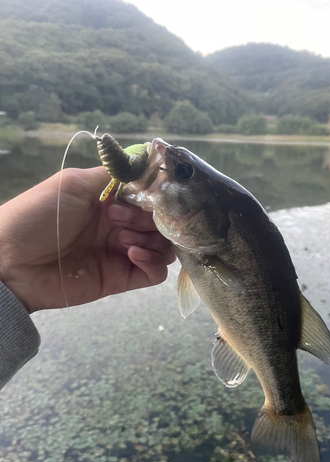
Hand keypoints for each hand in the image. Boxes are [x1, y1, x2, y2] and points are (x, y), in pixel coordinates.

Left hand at [0, 167, 174, 312]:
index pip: (149, 197)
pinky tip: (132, 254)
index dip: (152, 196)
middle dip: (148, 218)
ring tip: (124, 240)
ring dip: (153, 240)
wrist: (11, 261)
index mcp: (109, 201)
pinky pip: (155, 273)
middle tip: (119, 221)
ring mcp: (122, 252)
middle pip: (159, 221)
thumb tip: (144, 163)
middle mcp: (120, 225)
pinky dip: (153, 262)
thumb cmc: (38, 216)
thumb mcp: (74, 183)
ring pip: (163, 246)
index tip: (144, 197)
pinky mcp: (121, 278)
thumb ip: (112, 175)